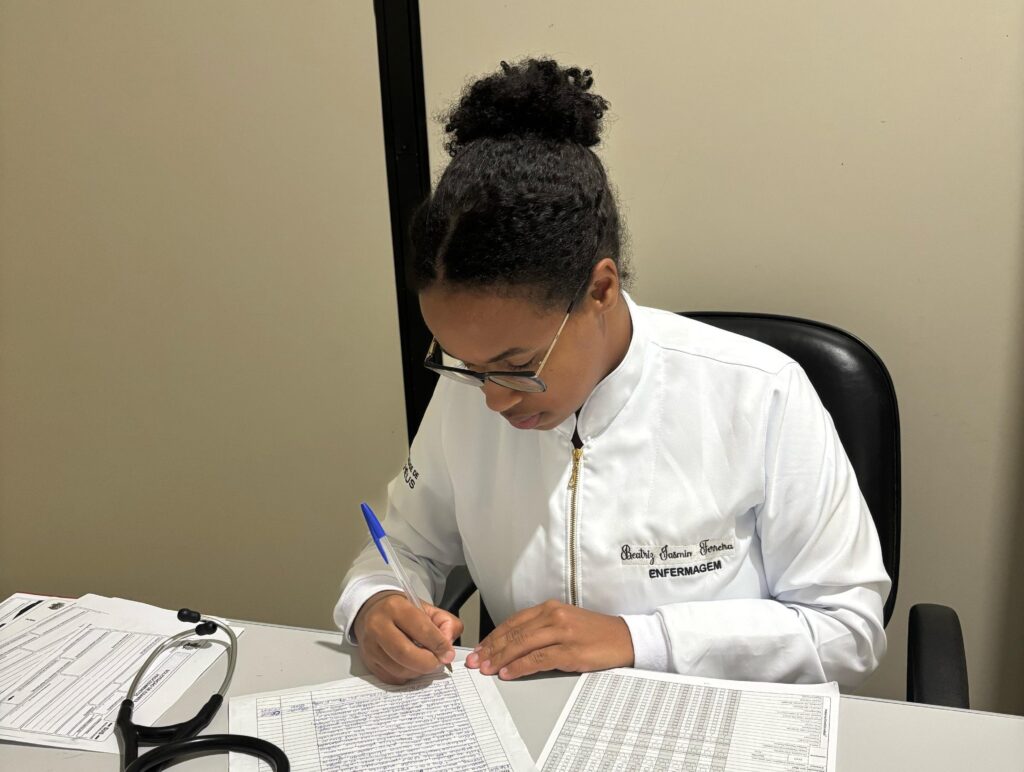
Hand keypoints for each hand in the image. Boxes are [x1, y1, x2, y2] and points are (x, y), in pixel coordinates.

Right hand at [353, 591, 462, 684]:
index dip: (438, 644)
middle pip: (406, 654)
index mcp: (396, 607)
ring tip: (425, 662)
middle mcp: (378, 626)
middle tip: (438, 662)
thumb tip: (447, 647)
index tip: (448, 653)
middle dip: (428, 662)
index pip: (421, 629)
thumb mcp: (427, 608)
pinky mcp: (368, 661)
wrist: (372, 610)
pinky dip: (406, 676)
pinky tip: (411, 665)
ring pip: (399, 669)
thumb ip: (445, 623)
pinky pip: (391, 677)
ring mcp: (370, 646)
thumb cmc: (402, 611)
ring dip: (418, 671)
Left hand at [465, 599, 633, 679]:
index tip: (479, 648)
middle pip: (514, 633)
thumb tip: (513, 646)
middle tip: (475, 661)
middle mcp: (554, 616)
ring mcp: (562, 632)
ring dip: (500, 658)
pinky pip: (538, 659)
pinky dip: (520, 666)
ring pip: (522, 644)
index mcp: (550, 608)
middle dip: (491, 648)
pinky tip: (508, 673)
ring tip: (486, 669)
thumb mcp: (566, 624)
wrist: (626, 639)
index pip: (513, 622)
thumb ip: (541, 630)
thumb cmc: (596, 634)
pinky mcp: (570, 650)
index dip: (493, 636)